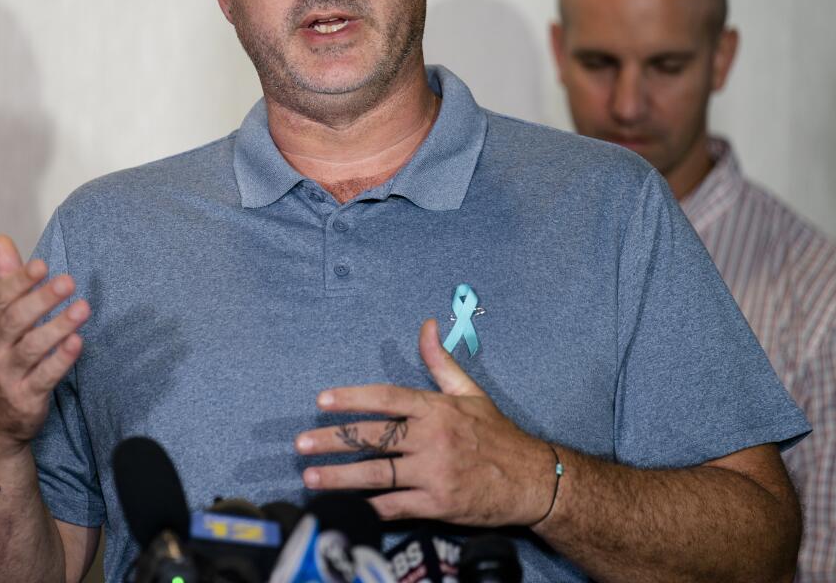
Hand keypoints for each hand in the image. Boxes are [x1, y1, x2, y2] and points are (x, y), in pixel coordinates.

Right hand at [0, 235, 88, 458]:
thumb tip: (1, 239)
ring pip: (32, 348)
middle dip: (42, 299)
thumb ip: (6, 280)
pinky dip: (61, 359)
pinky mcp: (26, 398)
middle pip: (16, 320)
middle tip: (69, 281)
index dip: (20, 280)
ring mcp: (8, 374)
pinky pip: (45, 377)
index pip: (2, 297)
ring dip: (58, 326)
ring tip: (83, 308)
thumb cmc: (3, 355)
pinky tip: (78, 343)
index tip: (42, 264)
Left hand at [295, 319, 554, 526]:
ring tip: (310, 476)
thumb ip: (440, 361)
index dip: (353, 398)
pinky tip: (345, 509)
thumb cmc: (498, 436)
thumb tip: (427, 325)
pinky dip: (369, 508)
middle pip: (375, 437)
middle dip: (333, 439)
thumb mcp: (470, 392)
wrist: (534, 481)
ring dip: (340, 477)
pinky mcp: (438, 504)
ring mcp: (434, 474)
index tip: (322, 400)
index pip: (387, 398)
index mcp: (436, 410)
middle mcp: (433, 440)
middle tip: (301, 443)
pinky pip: (396, 506)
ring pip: (378, 473)